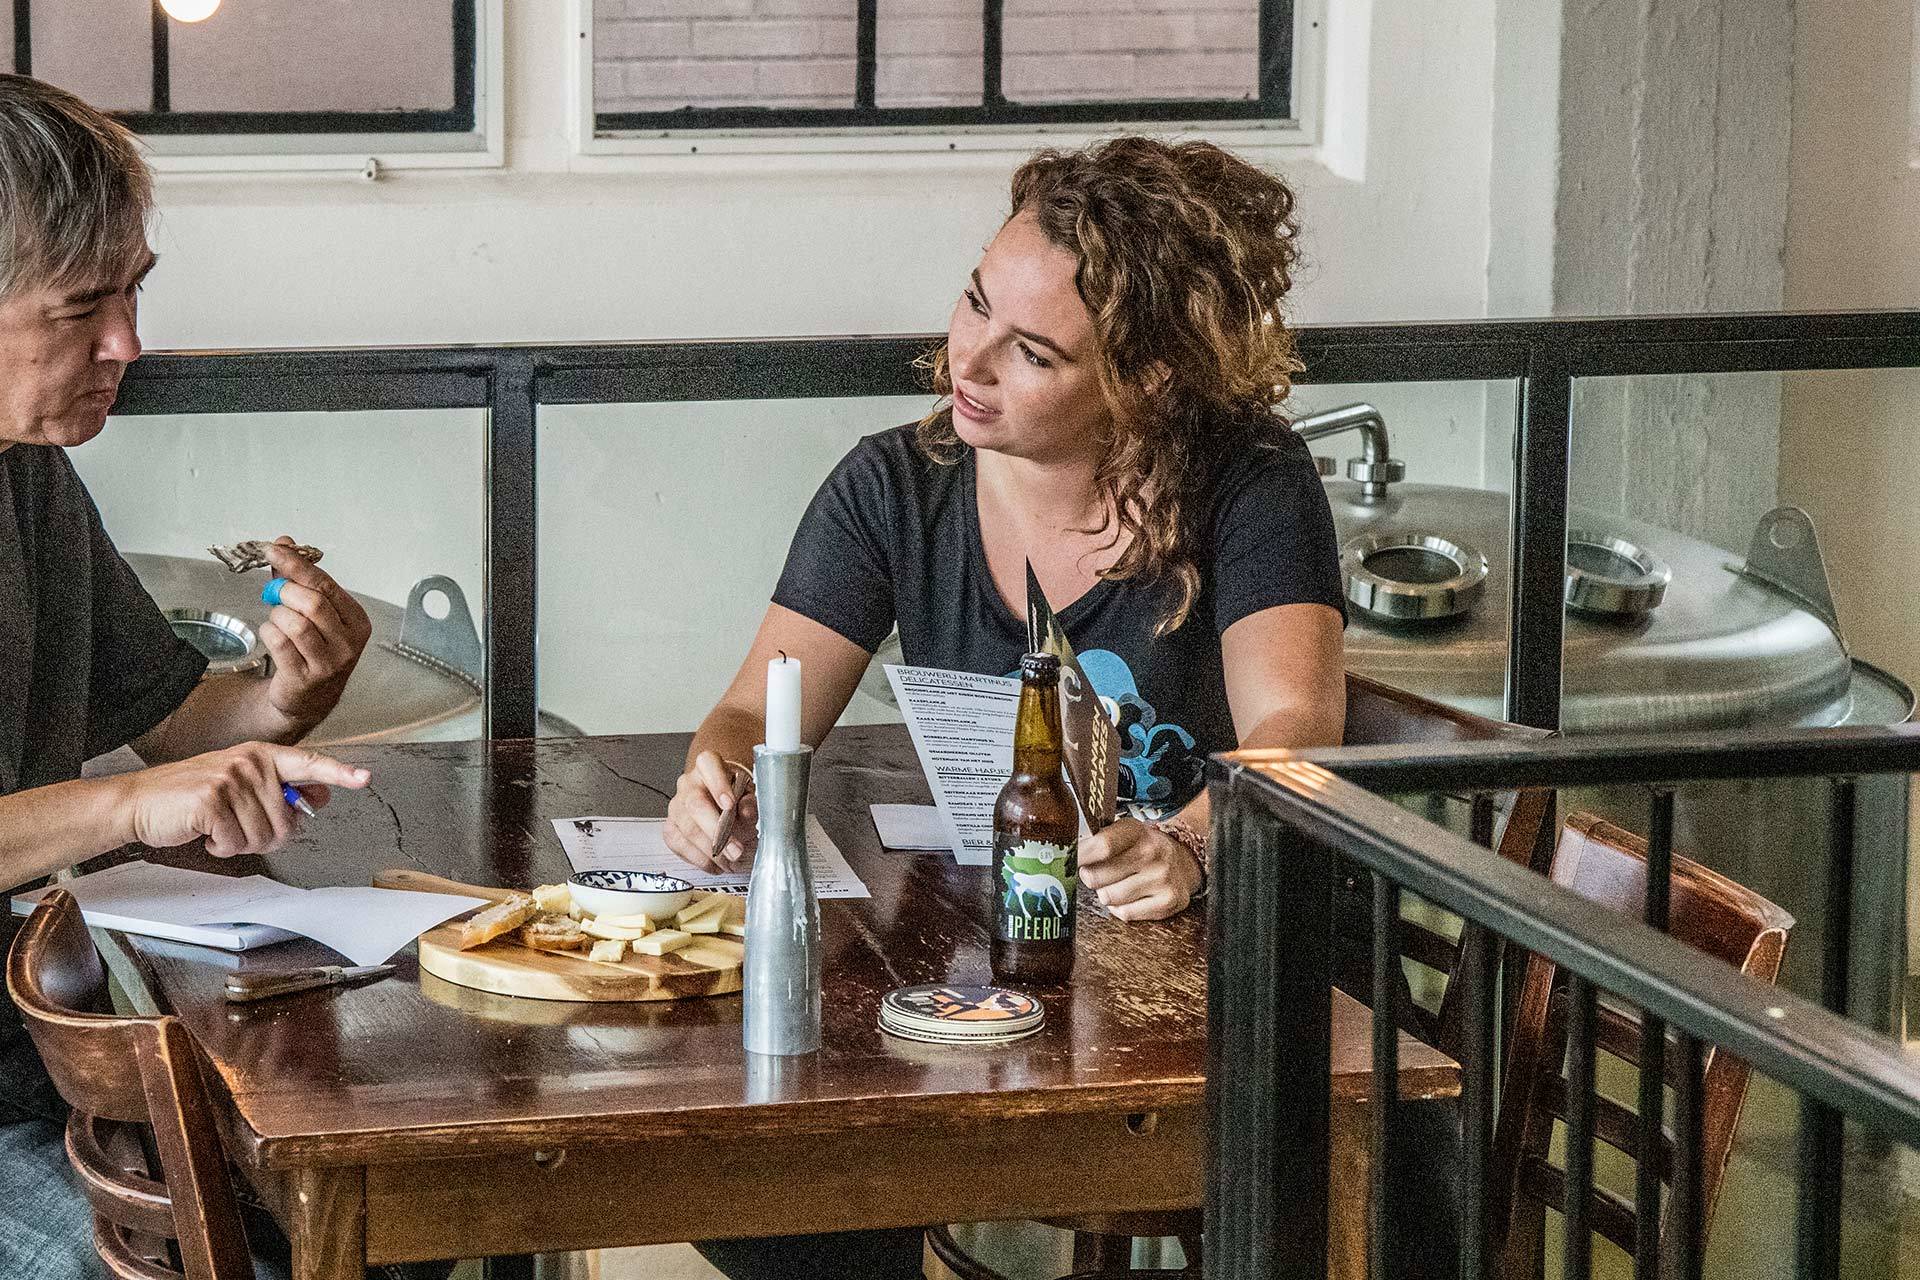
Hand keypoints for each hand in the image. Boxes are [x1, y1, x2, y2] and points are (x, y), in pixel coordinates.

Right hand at [118, 742, 370, 857]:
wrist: (140, 802)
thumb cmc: (192, 797)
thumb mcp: (240, 785)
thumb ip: (279, 790)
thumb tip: (320, 796)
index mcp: (262, 756)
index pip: (309, 764)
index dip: (338, 773)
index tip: (364, 778)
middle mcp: (250, 763)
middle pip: (287, 822)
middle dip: (265, 837)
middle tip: (238, 828)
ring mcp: (231, 779)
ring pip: (264, 836)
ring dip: (241, 844)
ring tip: (219, 828)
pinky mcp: (212, 800)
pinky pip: (236, 843)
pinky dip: (221, 848)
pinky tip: (206, 833)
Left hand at [259, 537, 371, 729]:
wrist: (309, 697)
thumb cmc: (313, 649)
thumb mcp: (314, 614)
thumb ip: (299, 579)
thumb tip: (285, 543)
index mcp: (357, 621)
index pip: (326, 584)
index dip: (296, 564)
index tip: (274, 549)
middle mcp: (349, 642)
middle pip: (313, 602)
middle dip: (285, 591)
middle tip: (274, 592)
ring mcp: (329, 663)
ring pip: (295, 623)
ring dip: (277, 615)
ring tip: (278, 619)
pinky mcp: (305, 677)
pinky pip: (279, 643)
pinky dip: (269, 632)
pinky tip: (274, 635)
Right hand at [664, 751, 756, 873]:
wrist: (722, 799)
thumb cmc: (737, 794)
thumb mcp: (750, 793)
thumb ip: (751, 802)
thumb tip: (747, 812)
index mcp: (708, 765)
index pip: (708, 765)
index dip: (718, 785)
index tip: (730, 804)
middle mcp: (688, 784)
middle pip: (695, 804)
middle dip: (716, 831)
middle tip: (736, 850)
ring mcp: (676, 806)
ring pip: (686, 829)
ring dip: (710, 851)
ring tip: (730, 862)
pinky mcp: (670, 827)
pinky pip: (679, 845)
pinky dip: (699, 859)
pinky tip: (716, 864)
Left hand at [1077, 816, 1203, 921]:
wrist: (1184, 861)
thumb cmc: (1144, 848)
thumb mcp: (1124, 832)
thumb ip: (1097, 839)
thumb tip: (1064, 852)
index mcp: (1136, 831)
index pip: (1101, 846)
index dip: (1079, 856)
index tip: (1066, 861)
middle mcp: (1152, 853)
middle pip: (1097, 876)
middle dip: (1091, 877)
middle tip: (1098, 873)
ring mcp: (1162, 878)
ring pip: (1108, 897)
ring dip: (1106, 893)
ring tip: (1117, 884)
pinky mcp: (1168, 901)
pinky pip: (1125, 913)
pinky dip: (1121, 908)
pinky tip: (1130, 896)